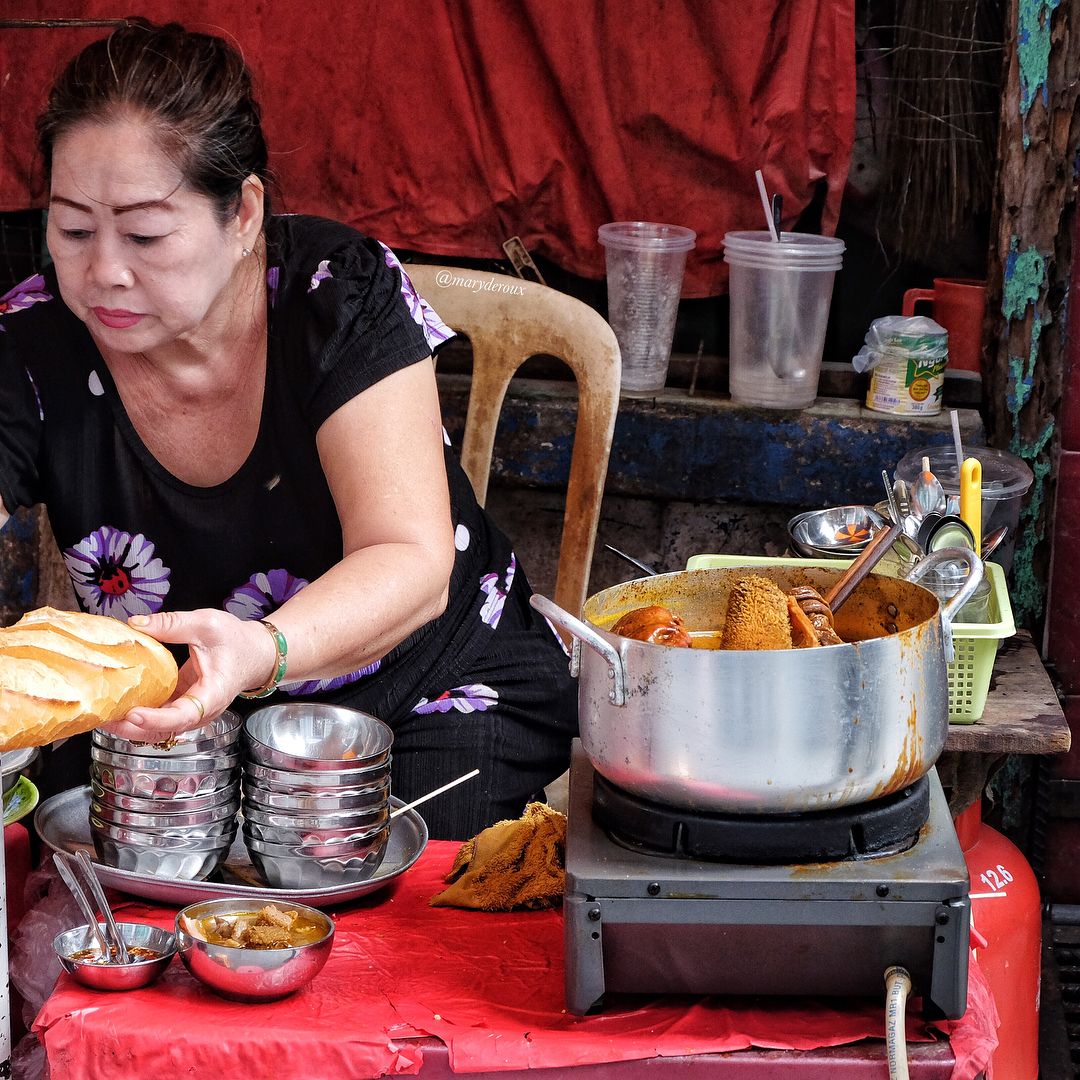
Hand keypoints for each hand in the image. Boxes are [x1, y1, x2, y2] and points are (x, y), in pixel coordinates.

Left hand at [99, 608, 273, 741]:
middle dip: (132, 729)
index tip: (133, 713)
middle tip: (102, 715)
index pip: (184, 716)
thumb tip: (135, 623)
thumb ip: (172, 624)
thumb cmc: (237, 641)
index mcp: (213, 694)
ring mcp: (190, 712)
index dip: (157, 719)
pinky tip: (116, 703)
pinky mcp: (181, 706)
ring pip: (158, 730)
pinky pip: (157, 718)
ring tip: (102, 712)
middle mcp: (201, 711)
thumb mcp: (207, 624)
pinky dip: (137, 715)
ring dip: (130, 725)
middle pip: (165, 731)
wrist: (256, 653)